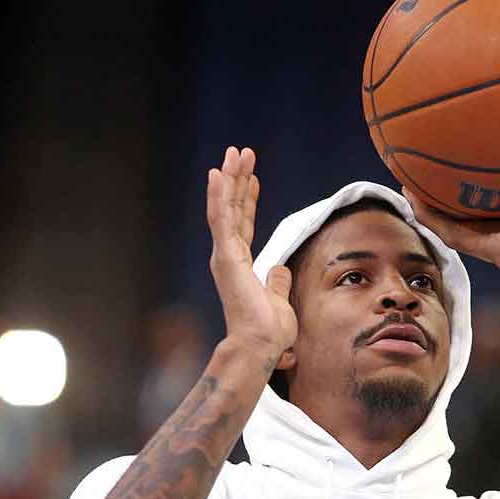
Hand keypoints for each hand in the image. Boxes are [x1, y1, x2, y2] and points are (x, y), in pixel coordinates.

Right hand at [207, 147, 297, 363]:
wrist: (259, 346)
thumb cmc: (268, 331)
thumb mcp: (279, 299)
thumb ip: (277, 281)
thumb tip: (280, 269)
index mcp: (240, 263)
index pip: (244, 223)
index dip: (248, 199)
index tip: (253, 178)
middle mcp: (229, 256)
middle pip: (234, 209)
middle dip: (238, 179)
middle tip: (241, 153)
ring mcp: (225, 255)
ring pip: (226, 208)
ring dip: (229, 179)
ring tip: (234, 153)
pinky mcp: (226, 257)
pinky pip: (222, 220)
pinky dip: (219, 197)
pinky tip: (219, 174)